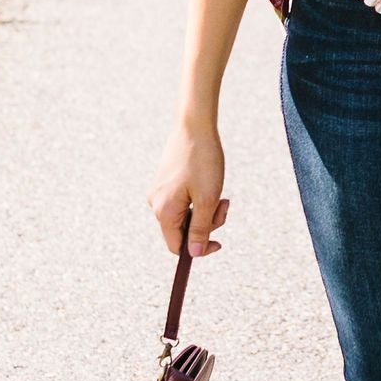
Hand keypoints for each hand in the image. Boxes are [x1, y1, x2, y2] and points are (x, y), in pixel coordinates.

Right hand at [148, 123, 229, 255]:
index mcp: (164, 211)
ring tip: (221, 195)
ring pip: (185, 215)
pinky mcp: (165, 182)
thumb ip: (200, 229)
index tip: (219, 242)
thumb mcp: (207, 199)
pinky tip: (210, 185)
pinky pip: (183, 202)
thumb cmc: (203, 162)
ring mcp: (160, 192)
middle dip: (207, 224)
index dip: (198, 249)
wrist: (194, 126)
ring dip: (205, 211)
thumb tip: (194, 254)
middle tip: (224, 206)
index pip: (177, 247)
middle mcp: (156, 204)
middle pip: (183, 230)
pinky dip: (199, 200)